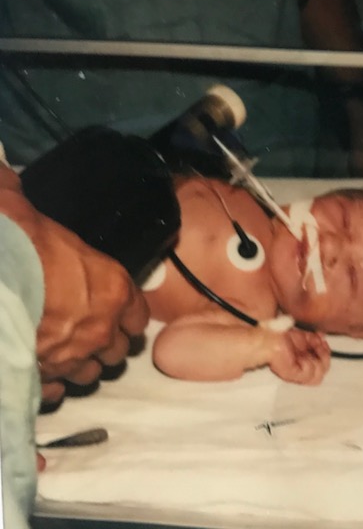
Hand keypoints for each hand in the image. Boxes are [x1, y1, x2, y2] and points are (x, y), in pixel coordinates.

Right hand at [0, 166, 148, 402]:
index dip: (127, 317)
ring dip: (80, 365)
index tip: (117, 314)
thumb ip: (44, 215)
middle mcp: (100, 326)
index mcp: (113, 288)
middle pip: (118, 350)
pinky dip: (51, 386)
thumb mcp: (39, 217)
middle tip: (86, 334)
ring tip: (63, 354)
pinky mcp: (39, 375)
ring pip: (90, 374)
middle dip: (105, 344)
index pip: (139, 316)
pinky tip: (43, 376)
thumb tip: (12, 180)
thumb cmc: (18, 236)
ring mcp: (70, 356)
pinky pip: (56, 392)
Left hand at [267, 328, 330, 384]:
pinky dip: (309, 363)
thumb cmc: (282, 336)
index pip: (322, 367)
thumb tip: (323, 338)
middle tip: (319, 347)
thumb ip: (315, 340)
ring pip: (317, 377)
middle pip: (322, 373)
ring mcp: (296, 373)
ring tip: (312, 351)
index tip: (324, 345)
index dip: (326, 356)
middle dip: (324, 358)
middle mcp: (301, 370)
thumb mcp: (304, 337)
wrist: (272, 338)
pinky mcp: (292, 374)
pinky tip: (303, 356)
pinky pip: (308, 374)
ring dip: (319, 361)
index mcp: (304, 362)